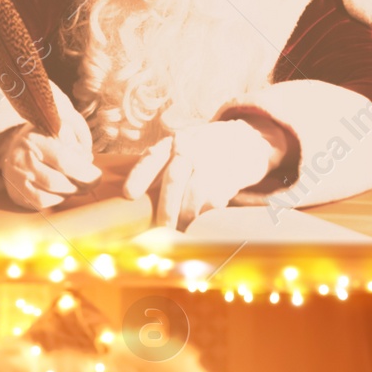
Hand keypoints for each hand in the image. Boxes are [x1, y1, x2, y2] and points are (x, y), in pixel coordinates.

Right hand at [0, 105, 100, 209]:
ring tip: (77, 186)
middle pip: (55, 182)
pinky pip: (39, 203)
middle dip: (79, 186)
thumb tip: (87, 160)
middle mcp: (20, 158)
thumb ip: (76, 142)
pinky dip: (56, 200)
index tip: (97, 176)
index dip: (83, 172)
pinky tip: (63, 191)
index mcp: (34, 138)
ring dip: (68, 194)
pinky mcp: (15, 191)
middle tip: (91, 184)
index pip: (62, 160)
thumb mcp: (63, 128)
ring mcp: (15, 177)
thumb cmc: (48, 137)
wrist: (19, 144)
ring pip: (46, 196)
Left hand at [124, 120, 274, 229]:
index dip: (140, 176)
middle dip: (165, 208)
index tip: (129, 194)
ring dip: (184, 217)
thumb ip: (157, 165)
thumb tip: (132, 198)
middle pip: (174, 180)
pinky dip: (203, 216)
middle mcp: (190, 150)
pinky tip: (198, 222)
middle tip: (160, 227)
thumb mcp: (178, 147)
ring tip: (177, 229)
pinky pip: (212, 204)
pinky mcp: (227, 179)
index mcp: (172, 143)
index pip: (152, 158)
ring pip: (194, 196)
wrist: (241, 142)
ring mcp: (210, 164)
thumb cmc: (198, 150)